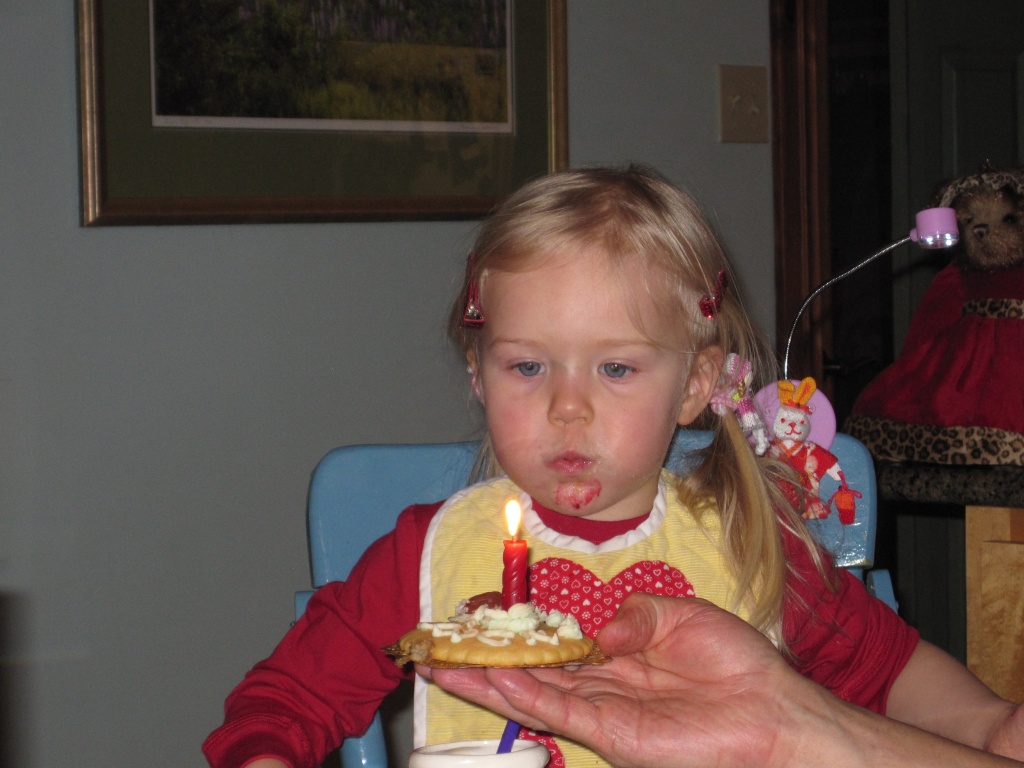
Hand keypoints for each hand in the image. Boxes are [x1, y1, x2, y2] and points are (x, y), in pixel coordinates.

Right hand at [423, 594, 1023, 767]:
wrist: (773, 709)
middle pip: (531, 669)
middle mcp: (601, 682)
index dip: (517, 629)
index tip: (479, 613)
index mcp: (617, 653)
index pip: (554, 641)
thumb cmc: (735, 661)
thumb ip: (632, 614)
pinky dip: (524, 695)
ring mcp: (603, 709)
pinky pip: (559, 710)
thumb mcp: (679, 614)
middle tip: (437, 645)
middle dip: (485, 657)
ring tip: (444, 662)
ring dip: (489, 678)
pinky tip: (494, 679)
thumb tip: (595, 627)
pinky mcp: (611, 733)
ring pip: (533, 693)